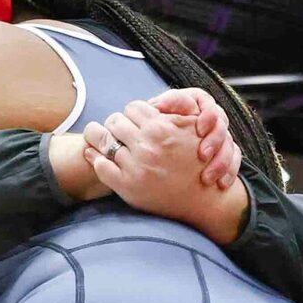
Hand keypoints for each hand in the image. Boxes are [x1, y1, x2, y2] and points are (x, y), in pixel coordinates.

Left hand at [85, 101, 247, 244]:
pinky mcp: (128, 186)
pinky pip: (100, 166)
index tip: (134, 123)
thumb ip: (177, 110)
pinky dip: (97, 160)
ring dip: (102, 140)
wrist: (205, 200)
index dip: (132, 114)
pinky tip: (100, 160)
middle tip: (120, 134)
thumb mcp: (194, 130)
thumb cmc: (201, 164)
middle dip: (117, 125)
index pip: (133, 107)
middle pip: (115, 121)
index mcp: (161, 128)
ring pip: (103, 141)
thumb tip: (154, 102)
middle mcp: (147, 145)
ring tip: (103, 143)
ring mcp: (136, 167)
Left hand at [141, 87, 239, 188]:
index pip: (208, 104)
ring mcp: (221, 135)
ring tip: (208, 177)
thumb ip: (162, 107)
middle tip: (203, 155)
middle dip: (215, 141)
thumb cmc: (156, 126)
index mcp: (197, 102)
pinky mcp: (227, 151)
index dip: (208, 116)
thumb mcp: (158, 114)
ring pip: (229, 145)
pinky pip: (235, 160)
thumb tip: (161, 106)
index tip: (200, 130)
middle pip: (221, 125)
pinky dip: (229, 172)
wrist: (163, 147)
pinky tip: (221, 184)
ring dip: (221, 162)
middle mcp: (212, 117)